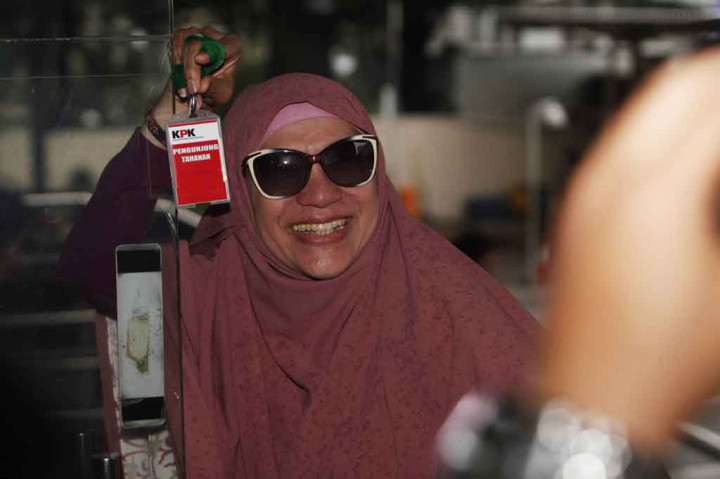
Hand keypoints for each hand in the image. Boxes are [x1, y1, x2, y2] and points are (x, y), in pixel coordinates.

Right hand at [141, 26, 241, 147]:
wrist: (182, 111)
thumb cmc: (206, 103)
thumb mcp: (218, 97)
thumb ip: (215, 88)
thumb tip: (203, 82)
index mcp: (231, 52)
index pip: (231, 44)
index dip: (219, 50)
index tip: (204, 61)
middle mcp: (215, 40)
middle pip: (204, 43)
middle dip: (196, 67)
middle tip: (194, 88)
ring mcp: (196, 37)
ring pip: (187, 42)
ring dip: (185, 67)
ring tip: (187, 88)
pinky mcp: (178, 40)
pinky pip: (174, 43)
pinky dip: (174, 60)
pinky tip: (179, 77)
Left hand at [538, 47, 719, 452]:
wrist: (590, 393)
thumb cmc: (655, 359)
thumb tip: (718, 179)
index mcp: (653, 194)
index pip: (713, 102)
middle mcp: (606, 181)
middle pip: (674, 86)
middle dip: (718, 81)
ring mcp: (583, 193)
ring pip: (641, 108)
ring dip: (690, 98)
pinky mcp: (576, 209)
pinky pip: (620, 141)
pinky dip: (660, 127)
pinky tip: (686, 152)